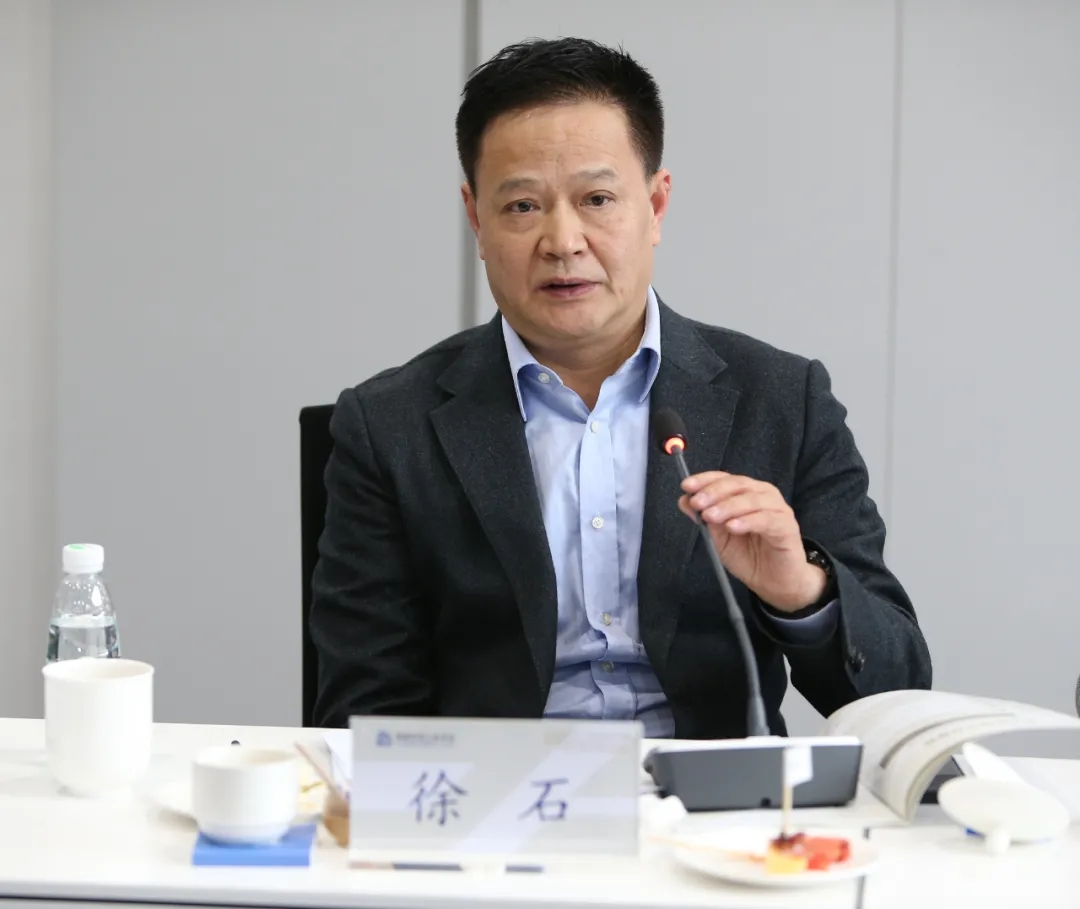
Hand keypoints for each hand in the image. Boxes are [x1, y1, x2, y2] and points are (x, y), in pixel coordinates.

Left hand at [678, 471, 826, 611]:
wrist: (774, 582)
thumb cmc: (749, 556)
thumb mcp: (719, 537)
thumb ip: (704, 518)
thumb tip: (684, 500)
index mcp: (746, 493)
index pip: (725, 478)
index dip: (705, 480)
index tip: (686, 486)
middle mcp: (764, 495)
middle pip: (738, 484)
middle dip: (714, 492)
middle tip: (698, 503)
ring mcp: (778, 509)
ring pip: (752, 499)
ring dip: (728, 506)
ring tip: (711, 516)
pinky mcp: (787, 527)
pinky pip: (766, 519)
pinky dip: (747, 521)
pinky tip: (732, 526)